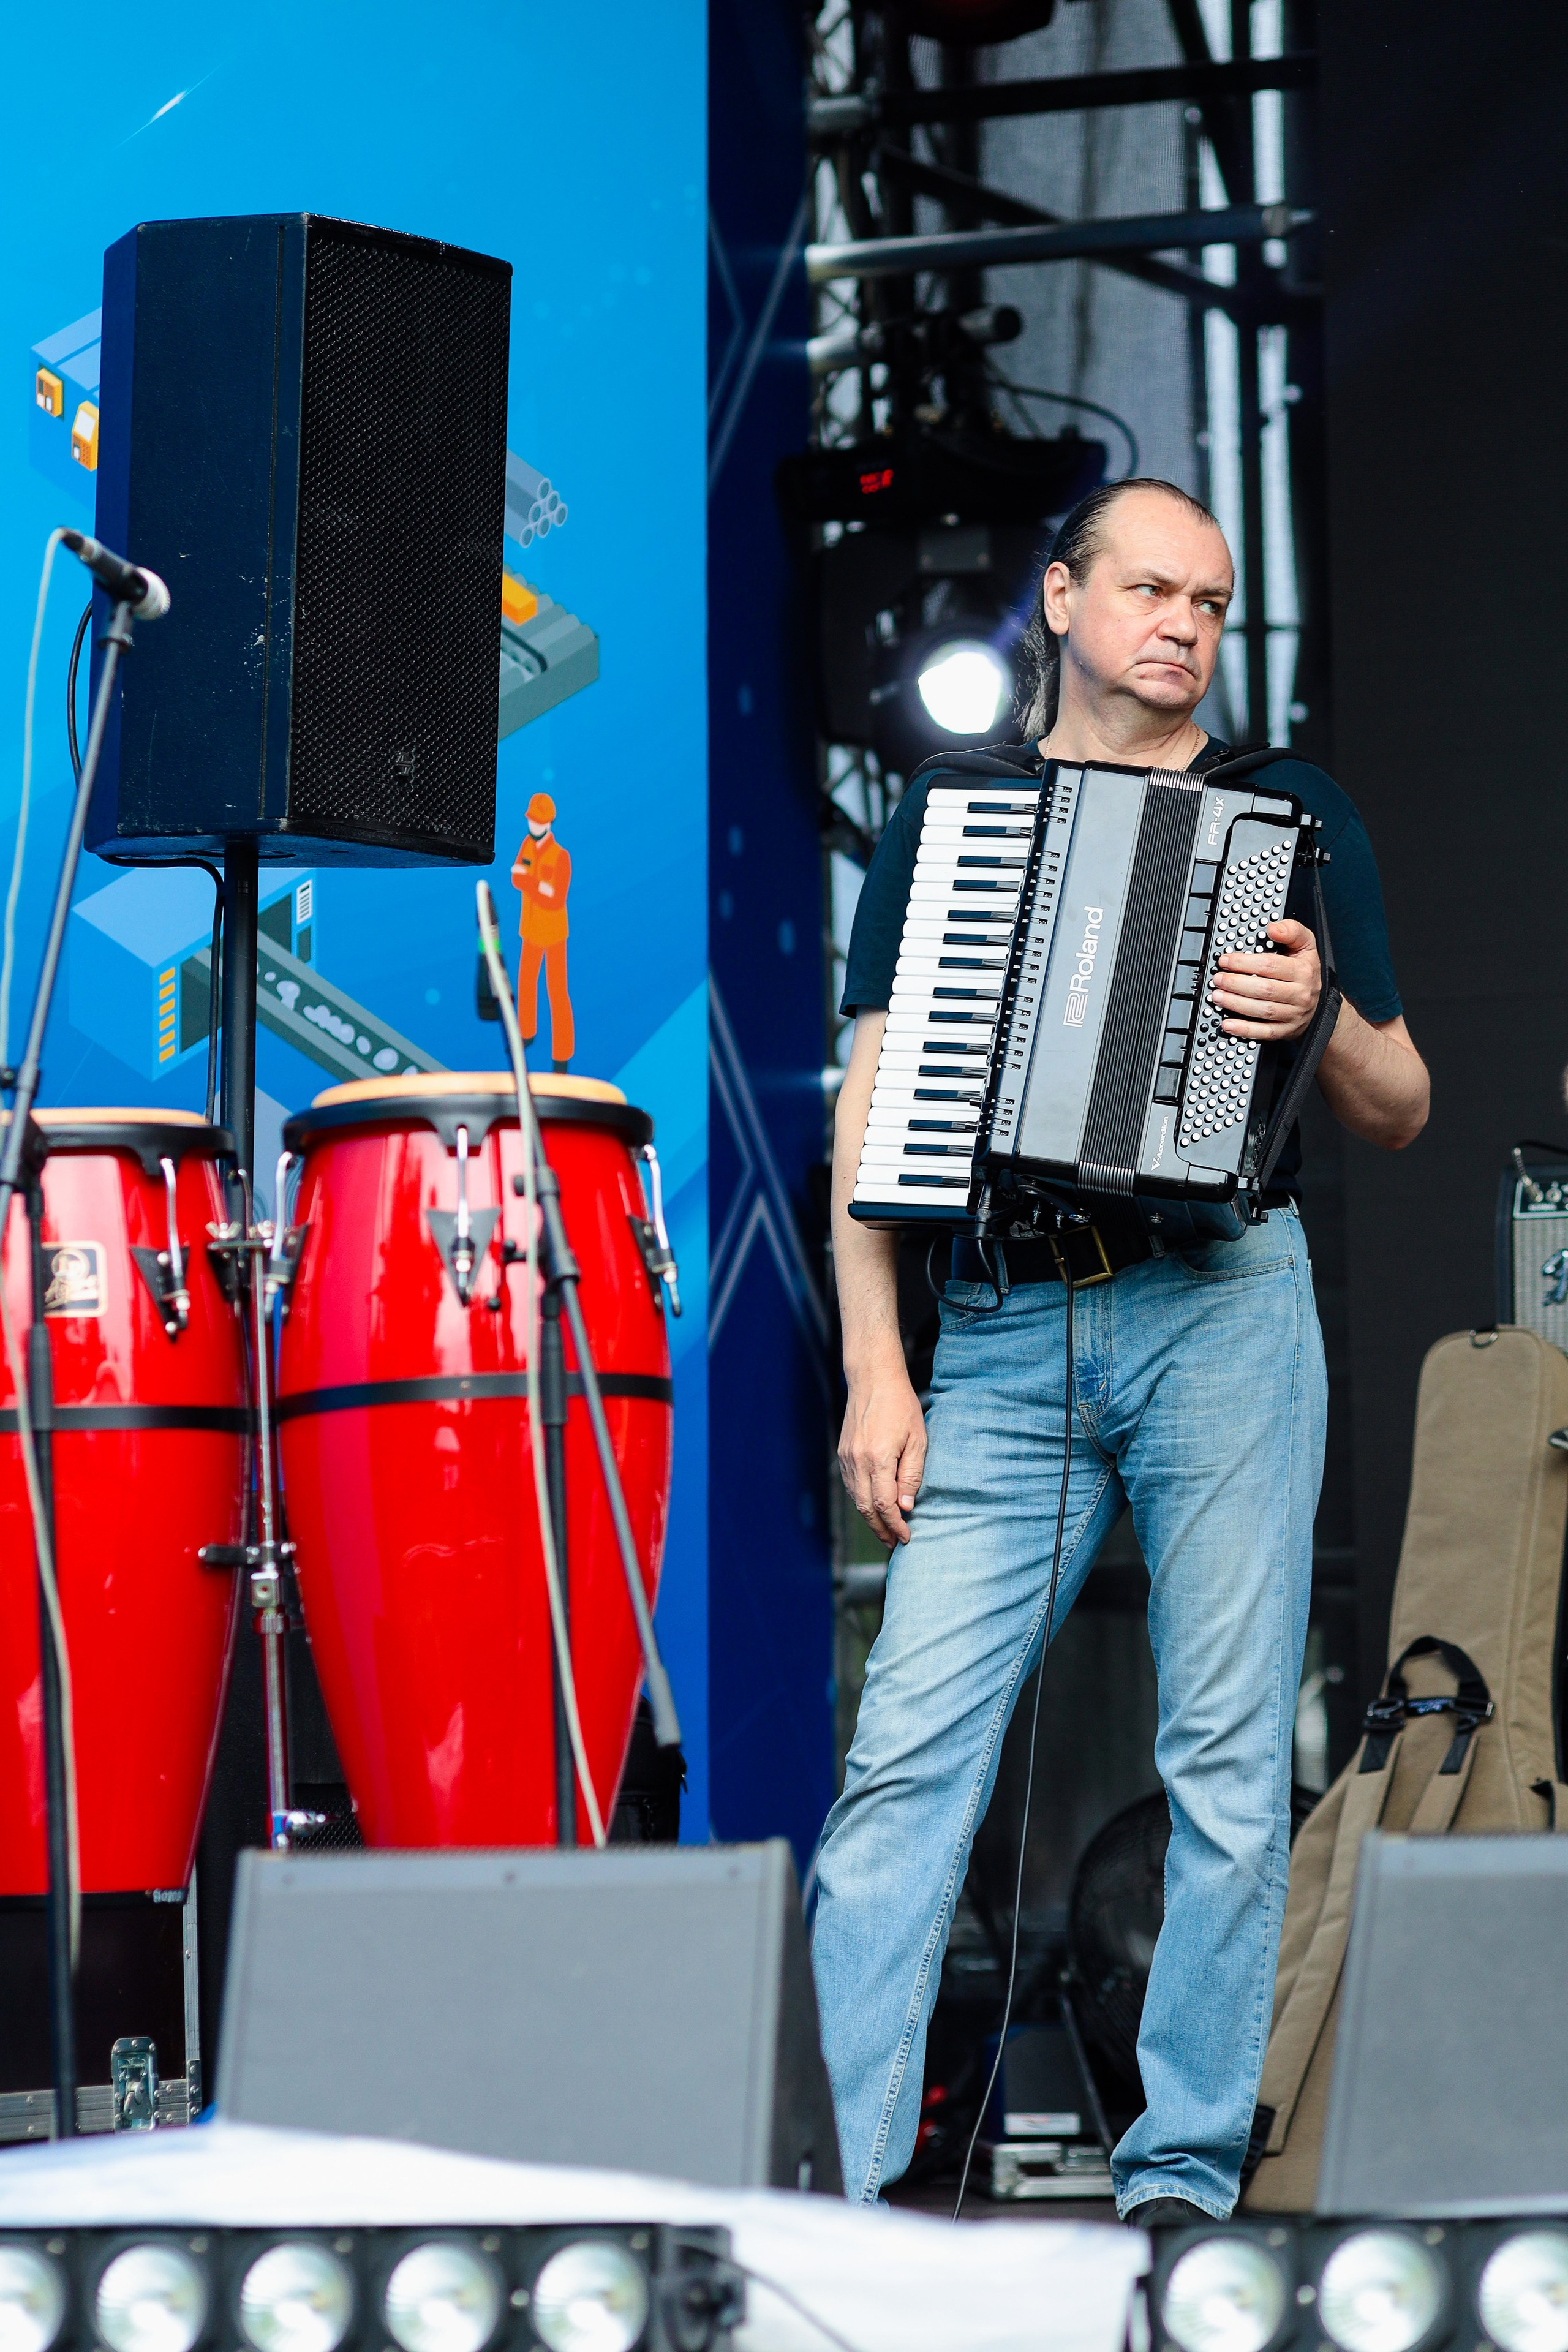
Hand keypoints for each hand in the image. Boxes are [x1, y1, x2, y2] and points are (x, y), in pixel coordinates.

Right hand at [838, 1371, 926, 1546]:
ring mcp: (846, 1457)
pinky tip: (873, 1507)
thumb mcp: (917, 1440)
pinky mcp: (842, 1453)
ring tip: (886, 1531)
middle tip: (894, 1543)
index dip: (895, 1525)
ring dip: (870, 1518)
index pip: (884, 1504)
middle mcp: (857, 1461)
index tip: (906, 1536)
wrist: (873, 1380)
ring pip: (854, 1499)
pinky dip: (861, 1501)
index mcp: (878, 1458)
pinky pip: (850, 1485)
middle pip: (865, 1508)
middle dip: (880, 1529)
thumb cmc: (901, 1406)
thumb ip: (911, 1475)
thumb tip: (905, 1507)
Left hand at [1212, 917, 1320, 1041]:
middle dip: (1236, 984)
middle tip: (1218, 979)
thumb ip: (1291, 931)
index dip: (1243, 963)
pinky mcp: (1286, 1031)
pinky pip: (1264, 1032)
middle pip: (1264, 989)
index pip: (1270, 965)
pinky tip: (1228, 1024)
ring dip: (1236, 1004)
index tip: (1225, 960)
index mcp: (1303, 970)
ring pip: (1263, 1010)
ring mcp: (1294, 1014)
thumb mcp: (1305, 945)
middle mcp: (1300, 993)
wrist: (1320, 1004)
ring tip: (1217, 996)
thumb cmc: (1306, 971)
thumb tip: (1274, 928)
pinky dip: (1244, 1030)